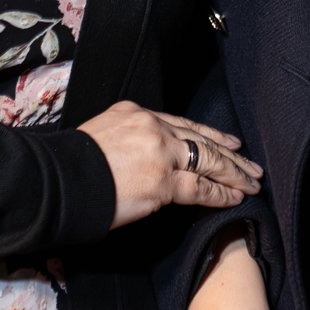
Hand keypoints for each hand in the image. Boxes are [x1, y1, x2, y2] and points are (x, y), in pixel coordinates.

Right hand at [77, 102, 260, 227]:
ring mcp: (160, 153)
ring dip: (234, 174)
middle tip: (251, 165)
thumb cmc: (70, 167)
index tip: (228, 141)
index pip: (182, 123)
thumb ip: (129, 141)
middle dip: (231, 154)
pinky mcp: (163, 182)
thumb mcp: (100, 136)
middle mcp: (152, 127)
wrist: (57, 180)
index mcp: (135, 112)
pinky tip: (234, 197)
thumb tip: (146, 160)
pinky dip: (220, 193)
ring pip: (209, 161)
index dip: (209, 134)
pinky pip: (200, 188)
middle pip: (202, 139)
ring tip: (252, 183)